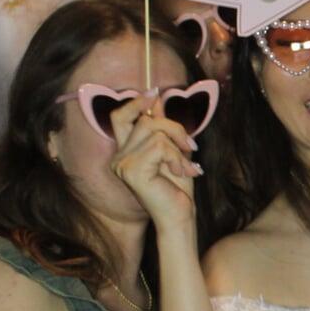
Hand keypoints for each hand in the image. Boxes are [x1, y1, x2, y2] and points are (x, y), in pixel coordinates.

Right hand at [109, 96, 199, 230]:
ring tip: (186, 166)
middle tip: (191, 146)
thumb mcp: (173, 150)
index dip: (135, 103)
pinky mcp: (132, 171)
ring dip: (179, 147)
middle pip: (146, 121)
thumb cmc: (177, 188)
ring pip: (156, 132)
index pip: (119, 117)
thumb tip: (155, 98)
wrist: (179, 216)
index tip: (153, 94)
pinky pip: (160, 146)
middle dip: (175, 128)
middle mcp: (119, 157)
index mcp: (125, 152)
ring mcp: (123, 164)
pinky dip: (177, 157)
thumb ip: (162, 127)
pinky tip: (182, 172)